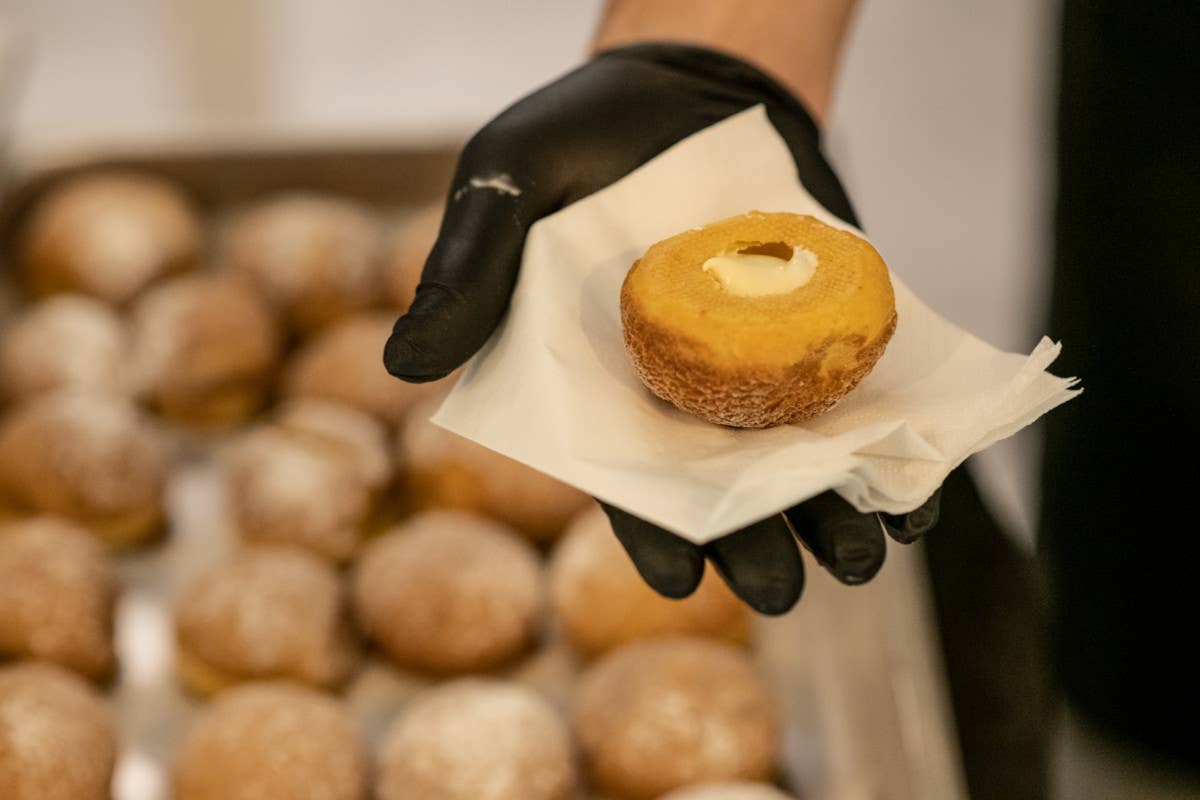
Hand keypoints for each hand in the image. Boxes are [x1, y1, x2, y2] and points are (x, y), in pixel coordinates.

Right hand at [385, 44, 939, 613]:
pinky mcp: (825, 330)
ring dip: (835, 516)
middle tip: (785, 591)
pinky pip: (863, 404)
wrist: (687, 82)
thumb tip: (402, 364)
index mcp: (607, 391)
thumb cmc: (581, 139)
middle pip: (727, 491)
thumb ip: (467, 270)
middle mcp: (687, 394)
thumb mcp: (507, 183)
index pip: (630, 482)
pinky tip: (915, 483)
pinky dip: (891, 444)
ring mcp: (762, 367)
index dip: (656, 534)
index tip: (683, 577)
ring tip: (861, 554)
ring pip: (802, 465)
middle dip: (757, 545)